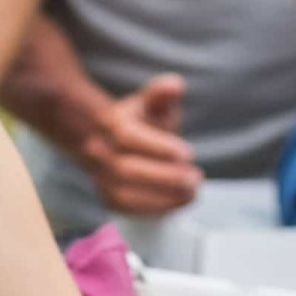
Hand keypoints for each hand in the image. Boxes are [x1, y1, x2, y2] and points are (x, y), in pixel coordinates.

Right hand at [77, 73, 203, 214]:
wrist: (114, 143)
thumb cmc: (141, 122)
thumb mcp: (152, 102)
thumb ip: (162, 93)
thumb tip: (175, 85)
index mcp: (112, 124)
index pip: (127, 137)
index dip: (158, 147)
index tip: (188, 153)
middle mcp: (100, 152)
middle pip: (126, 170)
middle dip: (165, 177)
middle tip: (195, 177)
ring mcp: (101, 178)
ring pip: (125, 195)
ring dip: (163, 197)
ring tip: (192, 191)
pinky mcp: (108, 199)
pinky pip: (129, 210)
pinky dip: (156, 209)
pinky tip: (179, 201)